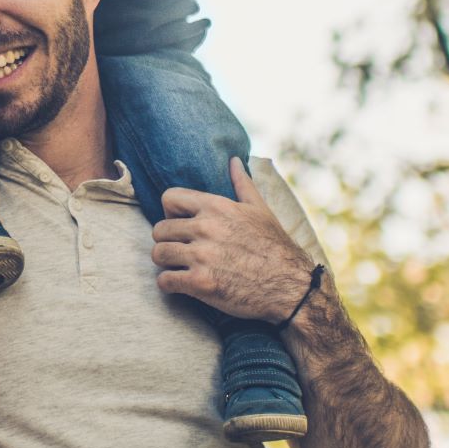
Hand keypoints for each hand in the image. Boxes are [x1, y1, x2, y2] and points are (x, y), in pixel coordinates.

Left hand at [151, 159, 319, 321]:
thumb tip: (234, 160)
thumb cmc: (275, 247)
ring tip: (180, 267)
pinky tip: (183, 285)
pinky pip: (164, 281)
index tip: (181, 225)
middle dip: (168, 241)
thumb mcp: (260, 210)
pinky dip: (169, 285)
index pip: (168, 198)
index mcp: (216, 207)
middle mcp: (205, 228)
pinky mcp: (200, 283)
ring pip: (158, 254)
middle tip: (181, 252)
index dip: (171, 213)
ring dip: (166, 263)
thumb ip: (242, 184)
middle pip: (159, 230)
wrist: (291, 287)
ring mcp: (201, 256)